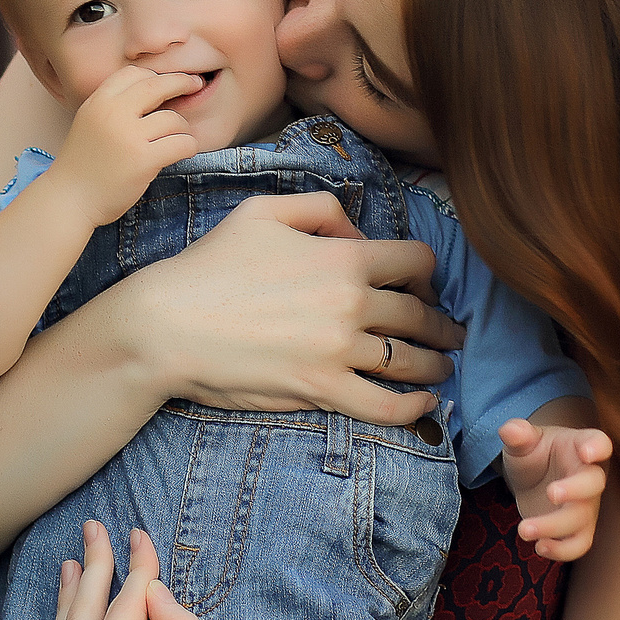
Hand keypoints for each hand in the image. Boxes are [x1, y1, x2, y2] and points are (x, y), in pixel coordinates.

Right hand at [51, 66, 203, 226]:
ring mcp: (128, 136)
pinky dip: (189, 146)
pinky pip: (181, 143)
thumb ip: (113, 107)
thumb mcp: (90, 123)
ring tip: (177, 140)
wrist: (69, 200)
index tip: (170, 81)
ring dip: (183, 129)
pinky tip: (184, 151)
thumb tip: (154, 92)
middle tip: (196, 84)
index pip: (133, 73)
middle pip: (157, 85)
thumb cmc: (83, 165)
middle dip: (181, 82)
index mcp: (98, 102)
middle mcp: (112, 113)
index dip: (156, 75)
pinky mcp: (143, 160)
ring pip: (173, 119)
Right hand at [106, 192, 466, 426]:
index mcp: (344, 258)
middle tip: (451, 333)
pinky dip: (413, 409)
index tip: (426, 286)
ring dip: (435, 365)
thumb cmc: (211, 266)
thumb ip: (322, 209)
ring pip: (410, 361)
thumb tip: (359, 232)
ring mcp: (339, 351)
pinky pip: (384, 406)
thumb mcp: (263, 212)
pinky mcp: (321, 390)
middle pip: (420, 315)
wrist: (168, 325)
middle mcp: (352, 304)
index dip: (428, 273)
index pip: (417, 261)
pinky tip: (424, 406)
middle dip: (442, 325)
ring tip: (442, 368)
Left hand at [500, 420, 612, 561]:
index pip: (598, 442)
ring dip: (555, 527)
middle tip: (550, 492)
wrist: (534, 479)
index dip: (597, 447)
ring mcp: (587, 505)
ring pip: (582, 519)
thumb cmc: (534, 454)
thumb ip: (518, 435)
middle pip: (594, 483)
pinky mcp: (578, 529)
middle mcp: (589, 476)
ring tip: (524, 529)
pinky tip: (538, 546)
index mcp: (580, 446)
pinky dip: (562, 551)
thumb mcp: (523, 442)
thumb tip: (510, 429)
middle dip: (575, 490)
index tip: (587, 452)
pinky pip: (580, 544)